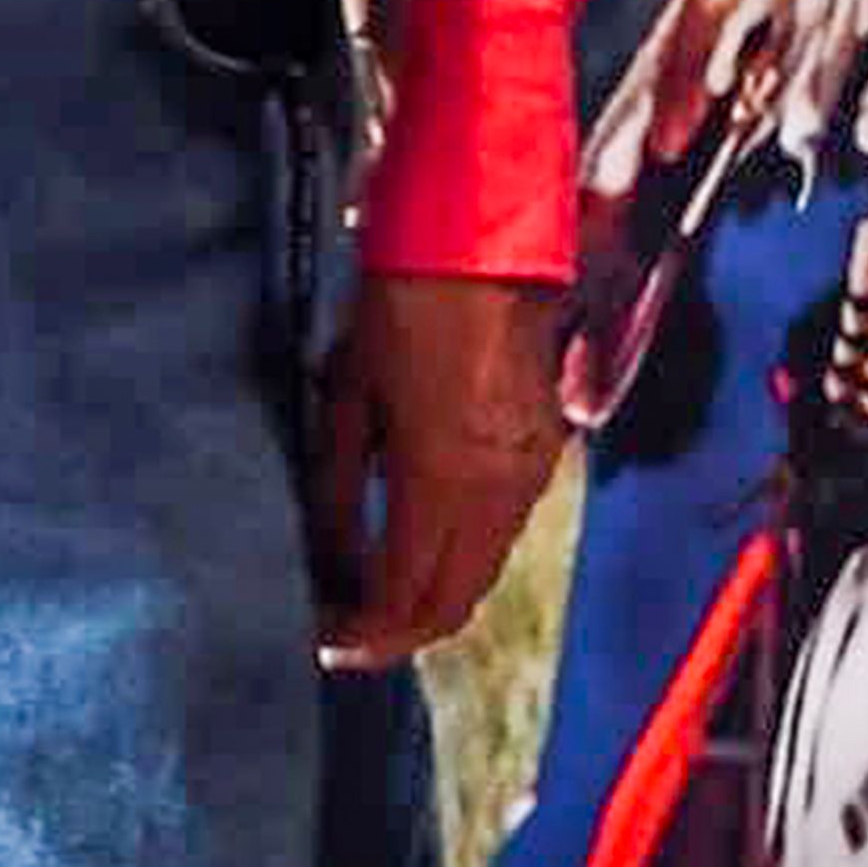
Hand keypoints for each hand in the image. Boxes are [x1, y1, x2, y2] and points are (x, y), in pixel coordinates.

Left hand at [309, 267, 566, 667]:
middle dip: (395, 631)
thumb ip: (338, 489)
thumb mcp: (350, 394)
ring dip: (430, 594)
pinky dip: (461, 553)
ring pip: (481, 573)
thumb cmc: (400, 301)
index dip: (360, 633)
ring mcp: (532, 474)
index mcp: (444, 480)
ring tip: (373, 583)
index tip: (320, 634)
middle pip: (452, 605)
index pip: (406, 601)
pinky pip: (502, 531)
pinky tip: (420, 532)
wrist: (483, 234)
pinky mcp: (548, 450)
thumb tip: (326, 561)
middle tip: (344, 623)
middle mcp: (499, 494)